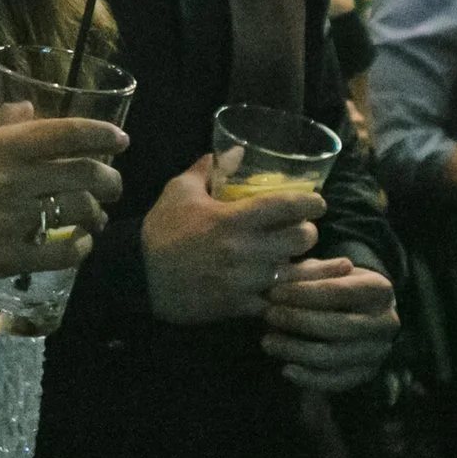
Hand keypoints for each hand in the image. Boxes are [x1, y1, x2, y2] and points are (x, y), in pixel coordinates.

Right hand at [0, 101, 125, 299]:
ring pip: (76, 212)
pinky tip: (80, 245)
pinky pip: (59, 253)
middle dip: (110, 180)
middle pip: (83, 173)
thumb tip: (32, 108)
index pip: (65, 133)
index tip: (121, 141)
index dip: (101, 135)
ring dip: (97, 215)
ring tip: (97, 218)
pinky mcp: (5, 258)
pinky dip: (79, 249)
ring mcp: (7, 221)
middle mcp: (6, 179)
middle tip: (113, 185)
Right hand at [142, 155, 322, 325]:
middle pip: (300, 240)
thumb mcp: (180, 190)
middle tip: (301, 229)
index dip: (311, 203)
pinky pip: (275, 301)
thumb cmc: (161, 230)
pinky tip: (282, 285)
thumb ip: (211, 168)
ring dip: (298, 264)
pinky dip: (282, 293)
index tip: (317, 202)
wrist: (138, 276)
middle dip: (307, 232)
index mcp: (232, 219)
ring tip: (293, 257)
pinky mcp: (238, 306)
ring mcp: (244, 281)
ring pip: (294, 273)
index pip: (287, 206)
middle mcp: (244, 250)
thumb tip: (237, 151)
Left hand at [263, 256, 399, 392]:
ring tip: (268, 341)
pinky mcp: (366, 374)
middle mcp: (386, 322)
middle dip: (298, 321)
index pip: (340, 291)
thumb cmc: (334, 286)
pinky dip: (309, 378)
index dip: (304, 293)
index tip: (274, 292)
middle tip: (268, 315)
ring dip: (296, 350)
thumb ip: (303, 272)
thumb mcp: (323, 271)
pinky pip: (336, 382)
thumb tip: (279, 274)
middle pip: (339, 326)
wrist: (359, 313)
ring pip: (334, 356)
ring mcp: (378, 352)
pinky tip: (286, 369)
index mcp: (380, 290)